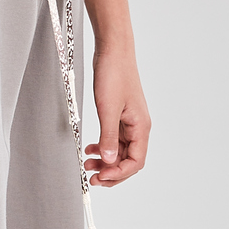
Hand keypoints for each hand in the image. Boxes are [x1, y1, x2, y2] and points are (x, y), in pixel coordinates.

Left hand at [85, 44, 150, 185]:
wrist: (113, 50)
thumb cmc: (114, 74)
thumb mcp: (107, 109)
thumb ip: (108, 137)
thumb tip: (109, 161)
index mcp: (141, 127)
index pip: (136, 162)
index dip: (119, 174)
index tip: (101, 177)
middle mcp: (138, 126)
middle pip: (128, 160)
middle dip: (111, 172)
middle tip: (92, 178)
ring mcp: (128, 121)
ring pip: (119, 151)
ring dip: (105, 161)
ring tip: (87, 165)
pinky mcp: (119, 115)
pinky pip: (114, 139)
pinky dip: (103, 147)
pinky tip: (90, 149)